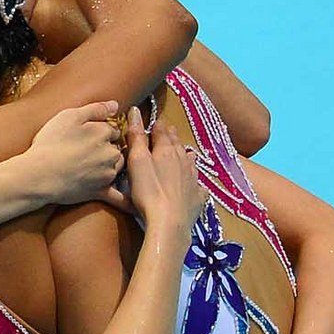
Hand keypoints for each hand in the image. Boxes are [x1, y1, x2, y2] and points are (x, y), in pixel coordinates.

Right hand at [22, 101, 125, 208]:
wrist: (38, 175)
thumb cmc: (50, 143)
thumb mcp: (69, 116)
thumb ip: (95, 108)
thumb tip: (115, 105)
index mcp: (104, 133)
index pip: (112, 129)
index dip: (101, 131)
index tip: (88, 136)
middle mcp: (111, 153)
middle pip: (117, 148)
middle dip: (108, 149)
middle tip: (88, 152)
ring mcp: (107, 173)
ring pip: (117, 167)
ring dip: (112, 166)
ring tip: (94, 167)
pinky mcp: (99, 191)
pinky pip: (118, 196)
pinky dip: (125, 199)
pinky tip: (132, 204)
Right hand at [123, 111, 204, 234]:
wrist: (170, 223)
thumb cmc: (149, 192)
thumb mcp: (137, 162)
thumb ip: (136, 137)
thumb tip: (135, 110)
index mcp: (166, 150)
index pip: (162, 131)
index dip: (157, 126)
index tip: (153, 123)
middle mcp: (184, 160)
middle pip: (177, 144)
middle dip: (170, 137)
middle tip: (166, 132)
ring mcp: (193, 179)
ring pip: (190, 161)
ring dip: (185, 155)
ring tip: (183, 153)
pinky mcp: (198, 197)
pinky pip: (198, 186)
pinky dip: (195, 182)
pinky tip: (194, 184)